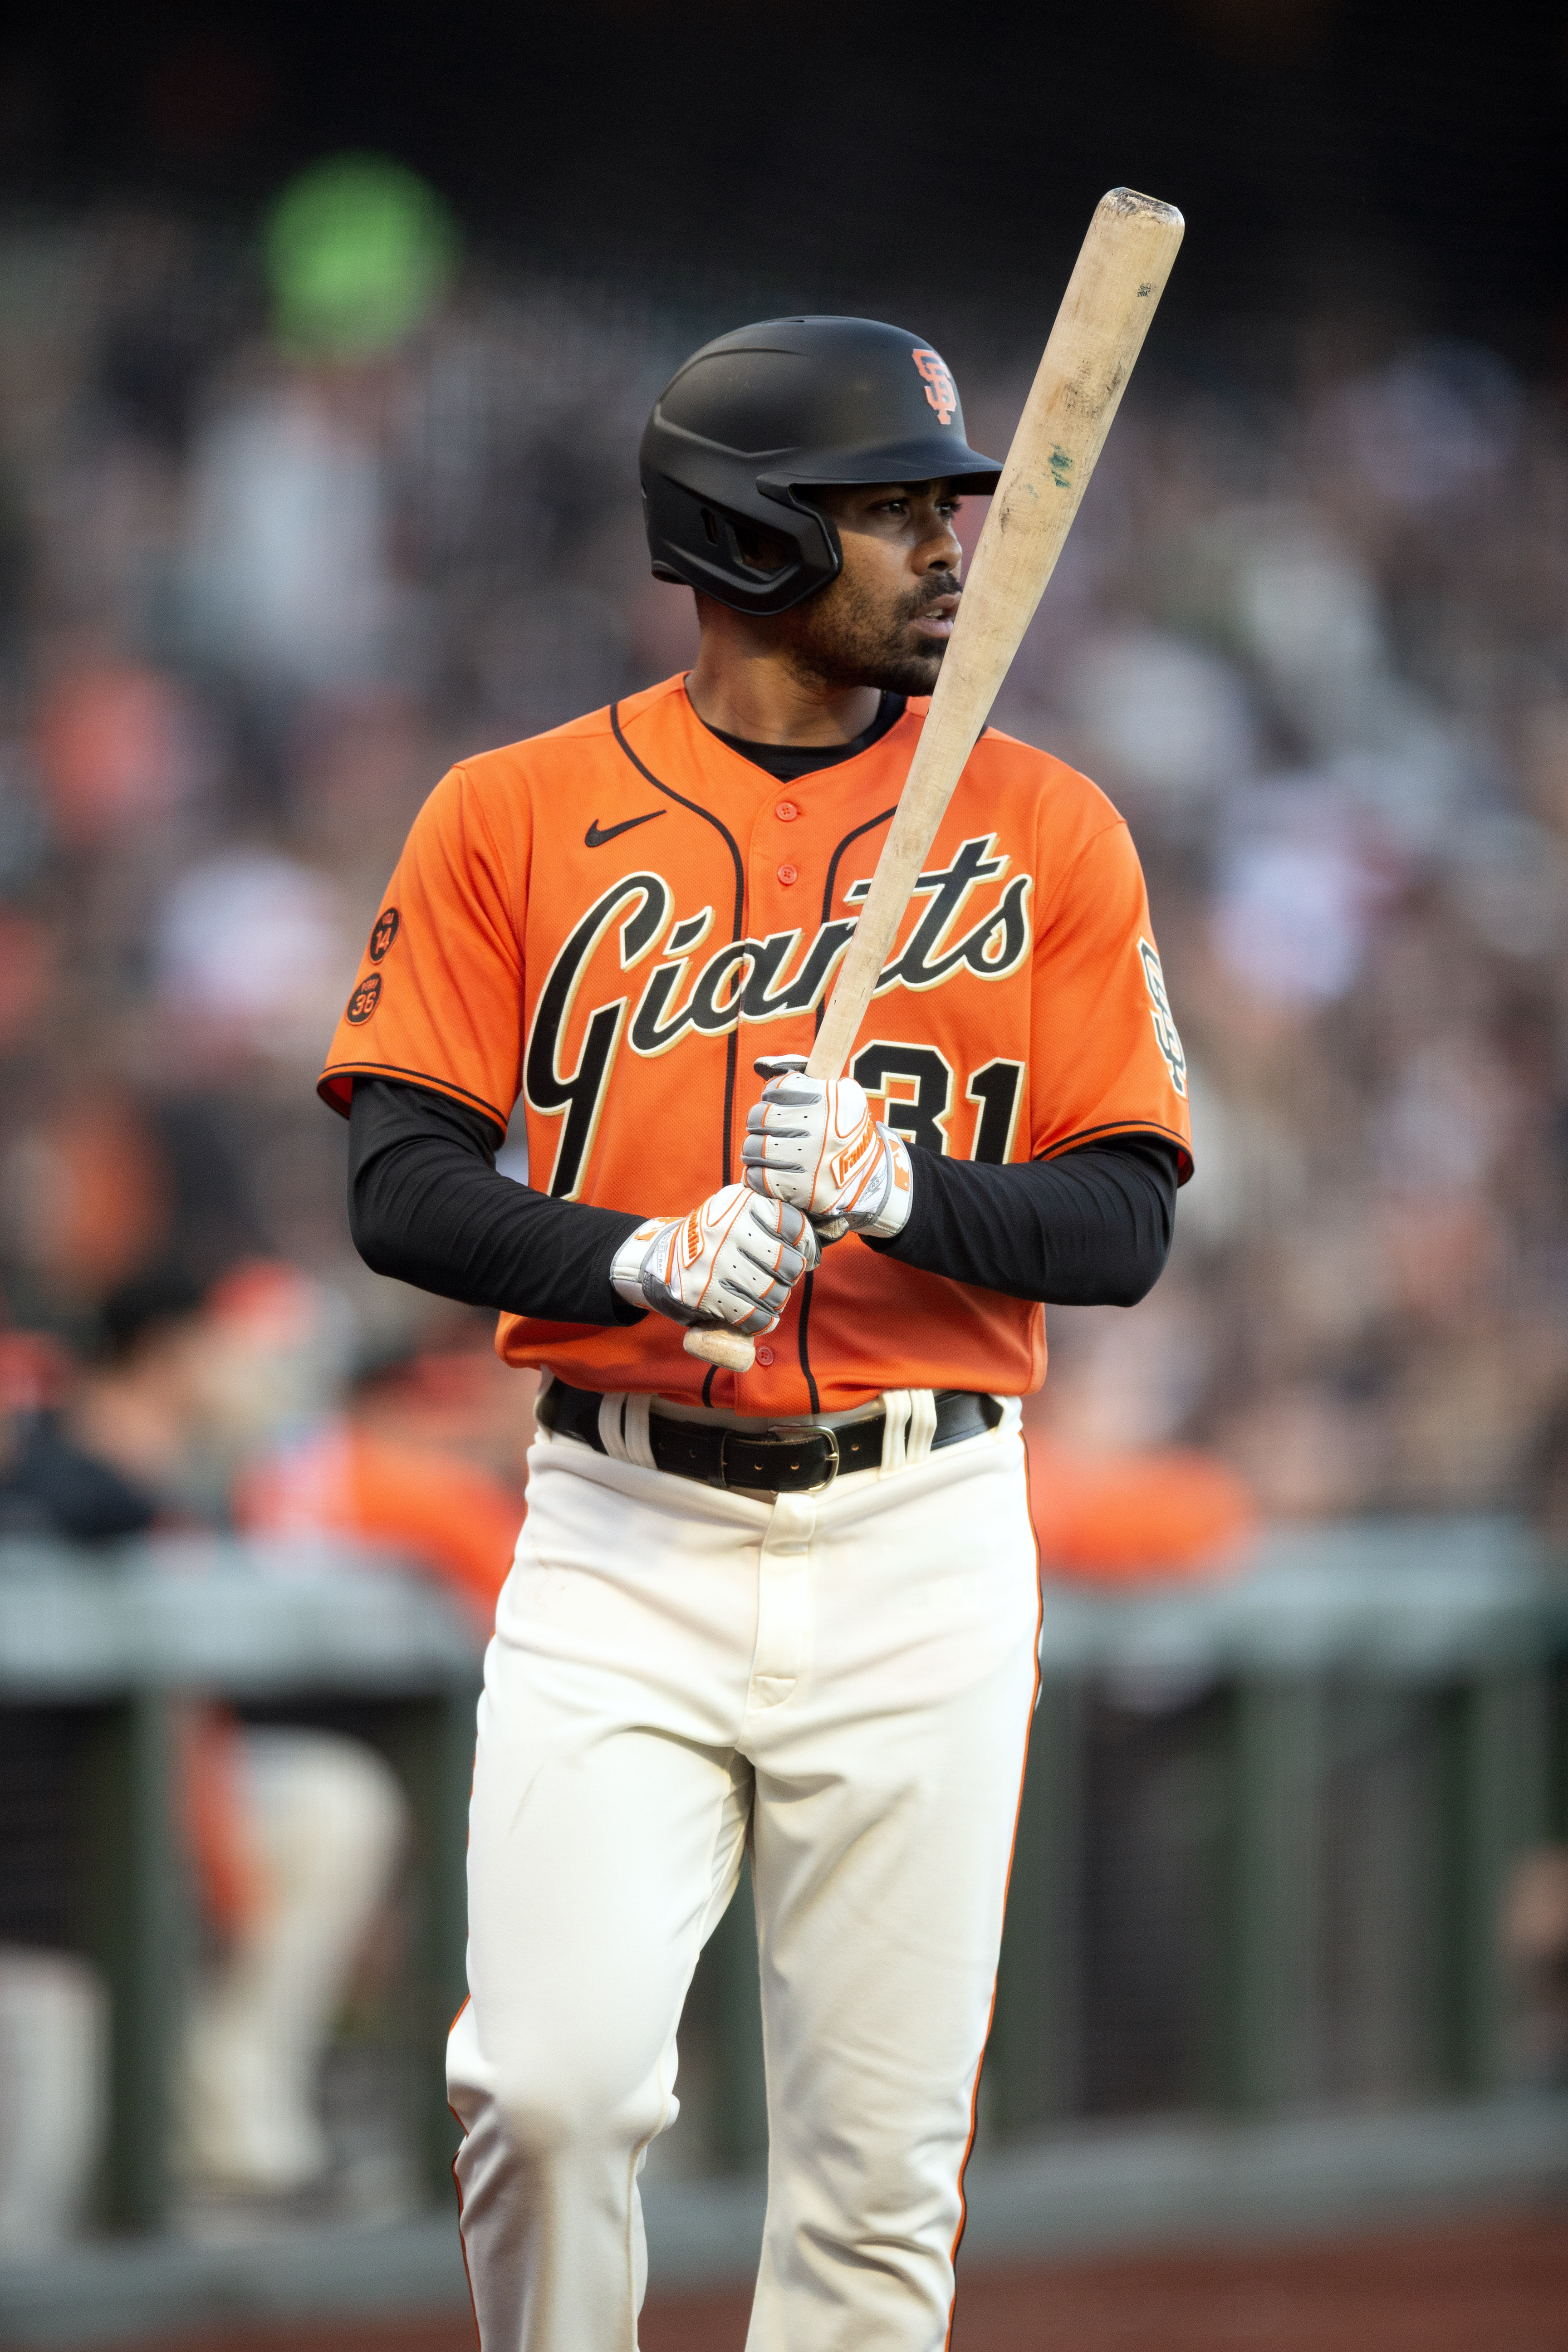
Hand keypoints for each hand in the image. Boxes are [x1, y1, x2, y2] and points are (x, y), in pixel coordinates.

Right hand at [611, 1183, 819, 1336]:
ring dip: (776, 1302)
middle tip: (779, 1279)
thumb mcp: (740, 1215)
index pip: (795, 1225)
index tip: (803, 1256)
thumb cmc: (715, 1241)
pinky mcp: (701, 1292)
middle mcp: (728, 1226)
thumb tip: (814, 1251)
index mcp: (742, 1202)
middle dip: (790, 1277)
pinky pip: (751, 1315)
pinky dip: (761, 1321)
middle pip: (788, 1264)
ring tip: (768, 1298)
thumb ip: (774, 1222)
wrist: (660, 1260)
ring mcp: (713, 1260)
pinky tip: (758, 1316)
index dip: (806, 1246)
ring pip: (773, 1293)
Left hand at [741, 1056, 912, 1238]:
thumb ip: (810, 1081)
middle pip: (761, 1117)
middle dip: (759, 1123)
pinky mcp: (801, 1188)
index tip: (775, 1102)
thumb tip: (763, 1066)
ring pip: (754, 1147)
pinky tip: (767, 1171)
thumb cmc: (845, 1135)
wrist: (869, 1179)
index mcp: (833, 1100)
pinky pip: (758, 1176)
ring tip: (765, 1151)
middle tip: (766, 1129)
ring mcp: (811, 1159)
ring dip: (755, 1149)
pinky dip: (757, 1174)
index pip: (778, 1087)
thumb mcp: (844, 1098)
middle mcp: (822, 1127)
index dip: (771, 1095)